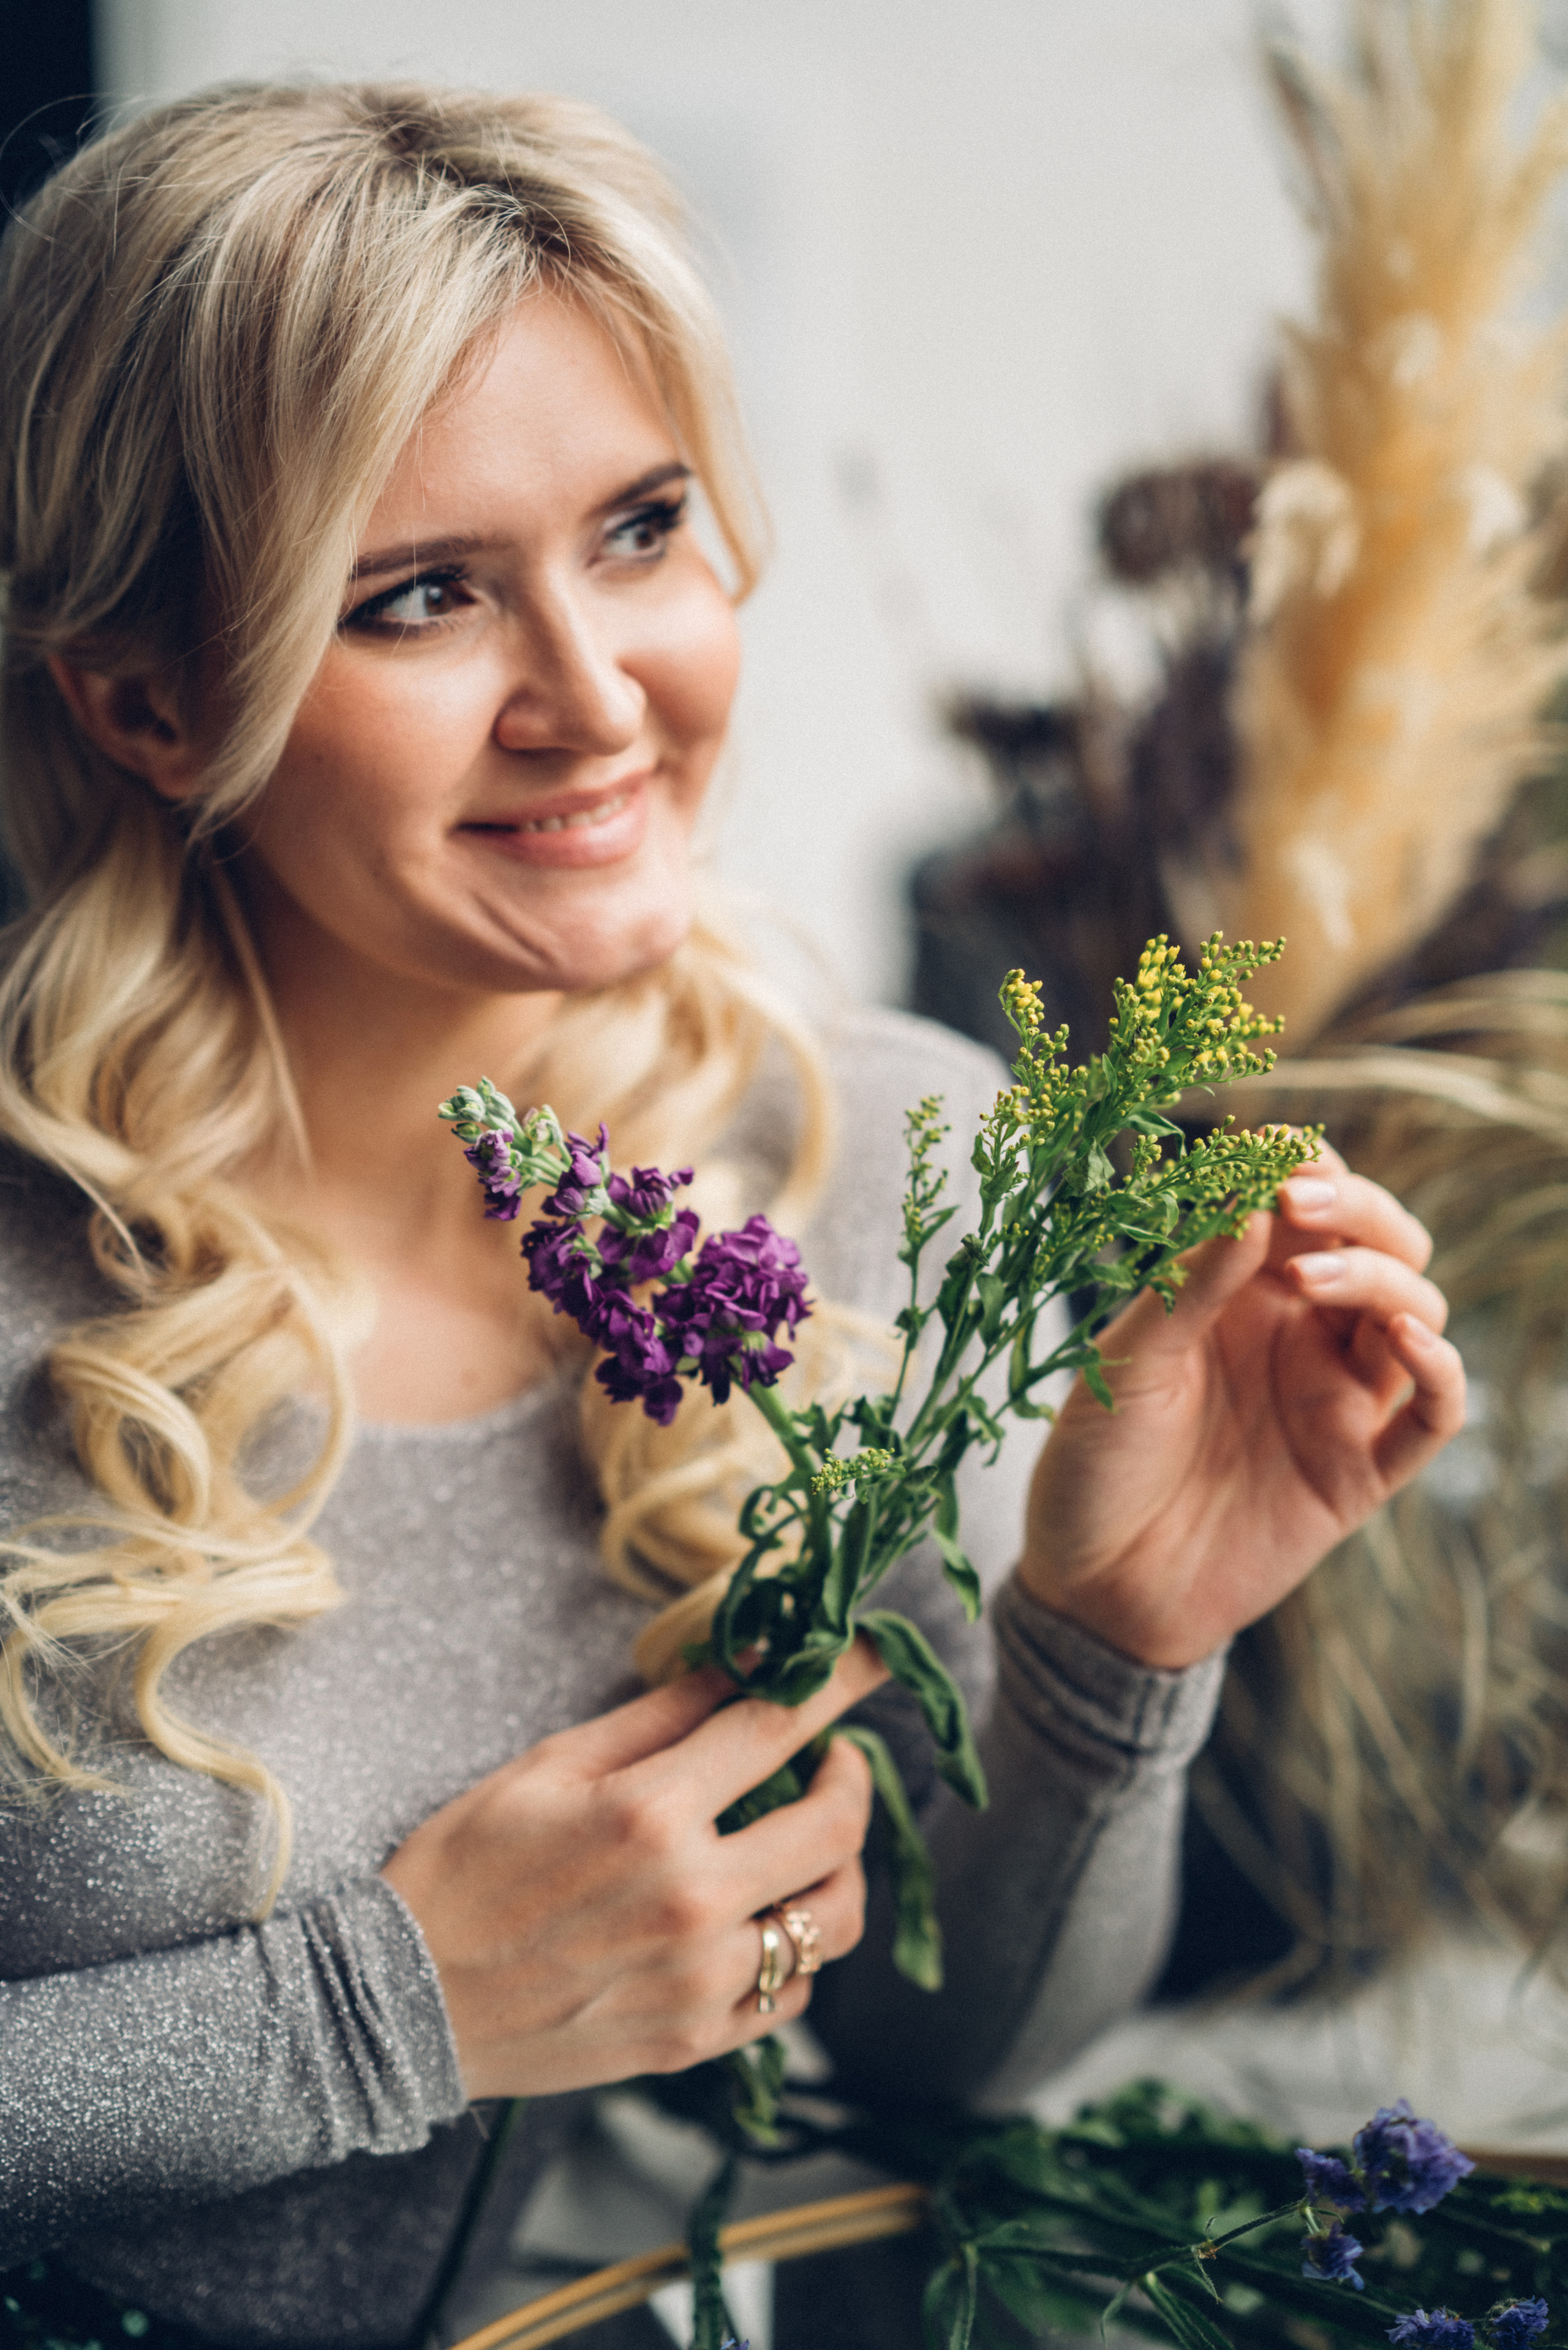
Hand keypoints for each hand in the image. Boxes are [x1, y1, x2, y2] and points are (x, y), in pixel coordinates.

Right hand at [381, 1639, 884, 2098]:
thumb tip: (739, 1663)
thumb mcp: (549, 1764)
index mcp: (650, 1813)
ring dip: (840, 1868)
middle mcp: (692, 1898)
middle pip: (836, 1826)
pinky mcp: (694, 2039)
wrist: (404, 2003)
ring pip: (834, 1920)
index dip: (842, 1681)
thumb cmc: (465, 1869)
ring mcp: (700, 1979)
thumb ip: (657, 1715)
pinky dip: (796, 1949)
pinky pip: (793, 1992)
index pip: (779, 1727)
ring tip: (809, 1840)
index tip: (877, 1656)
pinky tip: (764, 1918)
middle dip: (852, 1775)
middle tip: (835, 1756)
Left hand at [1017, 1145, 1465, 1668]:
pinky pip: (1431, 1415)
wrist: (1090, 1588)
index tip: (1276, 1156)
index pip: (1308, 1206)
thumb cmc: (1094, 1463)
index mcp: (1241, 1294)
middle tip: (1300, 1202)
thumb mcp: (1129, 1362)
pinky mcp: (1359, 1473)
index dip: (1307, 1169)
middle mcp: (1301, 1336)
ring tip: (1310, 1277)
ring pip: (1414, 1311)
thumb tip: (1252, 1198)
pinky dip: (1439, 1371)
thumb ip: (1192, 1284)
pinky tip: (1405, 1340)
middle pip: (1382, 1245)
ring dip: (1381, 1277)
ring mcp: (1336, 1402)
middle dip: (1357, 1209)